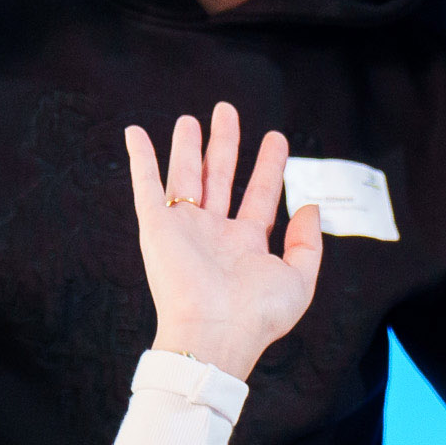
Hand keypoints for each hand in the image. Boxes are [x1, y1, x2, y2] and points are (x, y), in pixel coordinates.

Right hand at [125, 103, 322, 376]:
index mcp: (246, 244)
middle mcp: (214, 232)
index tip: (275, 138)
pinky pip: (146, 186)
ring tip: (191, 119)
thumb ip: (308, 244)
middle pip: (220, 176)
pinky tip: (136, 134)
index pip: (259, 194)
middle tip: (227, 110)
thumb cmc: (255, 317)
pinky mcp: (157, 228)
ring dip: (188, 146)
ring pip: (186, 176)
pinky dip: (141, 159)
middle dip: (225, 143)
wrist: (213, 334)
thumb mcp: (298, 281)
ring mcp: (185, 228)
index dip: (269, 165)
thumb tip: (309, 207)